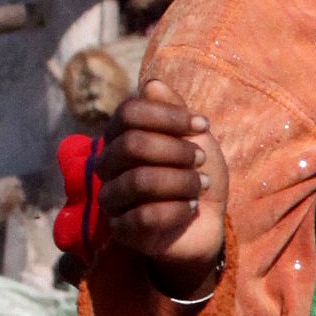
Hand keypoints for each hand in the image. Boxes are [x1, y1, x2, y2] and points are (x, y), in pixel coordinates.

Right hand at [95, 78, 227, 292]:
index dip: (168, 115)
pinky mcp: (121, 230)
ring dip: (181, 181)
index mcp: (120, 136)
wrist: (208, 222)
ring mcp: (111, 198)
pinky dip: (177, 210)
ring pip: (139, 181)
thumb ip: (174, 109)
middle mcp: (108, 164)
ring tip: (202, 185)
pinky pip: (145, 216)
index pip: (129, 112)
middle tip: (202, 158)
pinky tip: (192, 208)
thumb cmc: (197, 174)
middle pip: (132, 144)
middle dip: (176, 150)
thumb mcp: (195, 138)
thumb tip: (152, 84)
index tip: (203, 125)